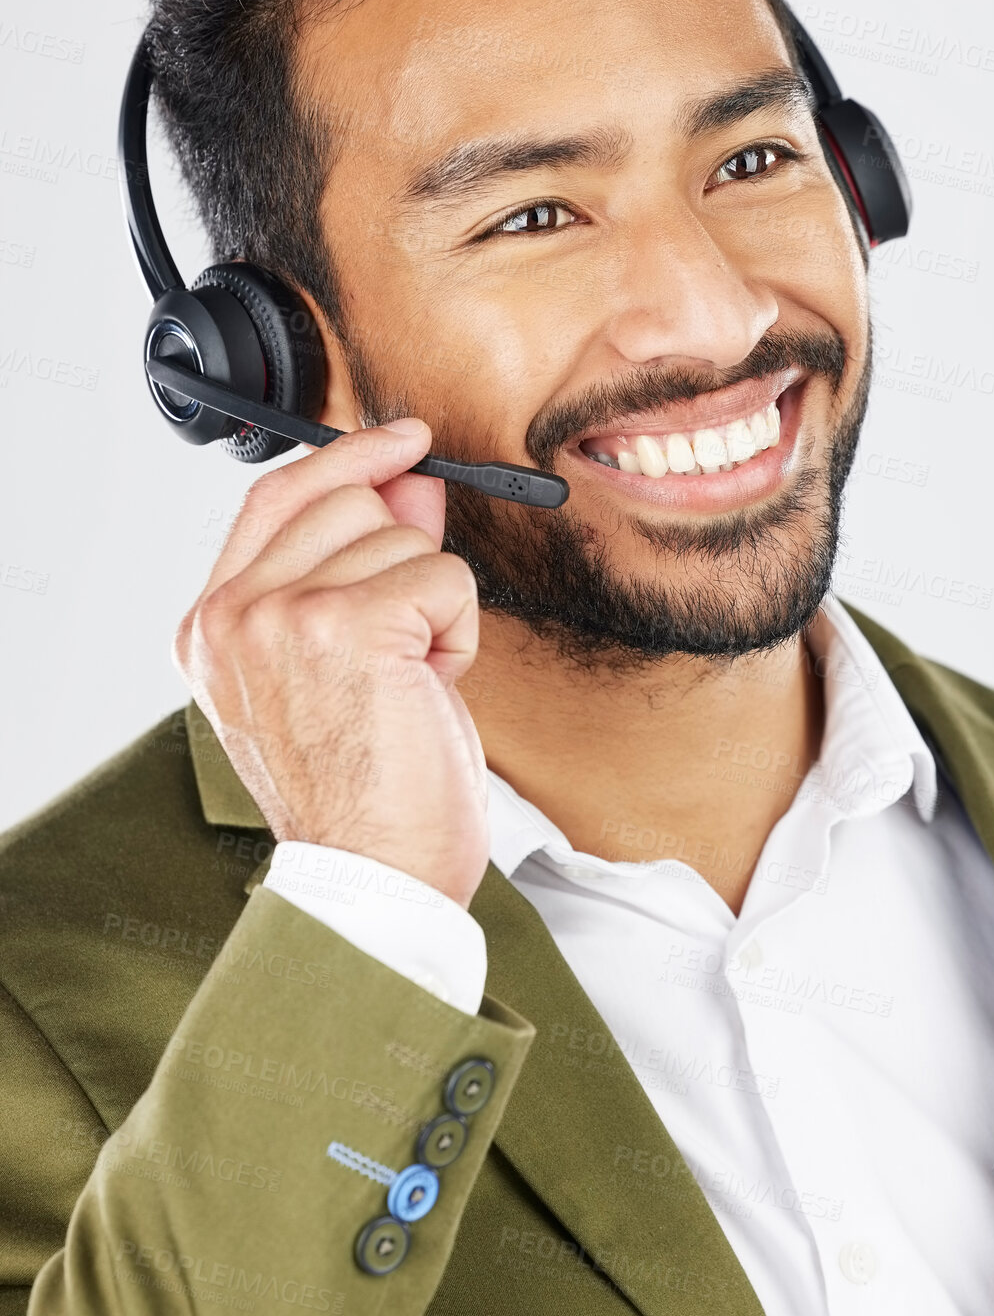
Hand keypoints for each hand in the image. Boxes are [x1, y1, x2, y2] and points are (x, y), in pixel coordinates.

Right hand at [174, 421, 487, 908]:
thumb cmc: (364, 787)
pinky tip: (431, 687)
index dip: (346, 459)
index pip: (276, 497)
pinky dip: (460, 631)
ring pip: (403, 537)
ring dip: (433, 606)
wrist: (376, 875)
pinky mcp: (350, 624)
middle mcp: (233, 616)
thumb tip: (411, 476)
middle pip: (346, 501)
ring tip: (408, 681)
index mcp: (212, 627)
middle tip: (405, 640)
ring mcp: (284, 616)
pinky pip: (443, 575)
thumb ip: (358, 563)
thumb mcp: (344, 662)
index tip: (402, 440)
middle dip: (402, 558)